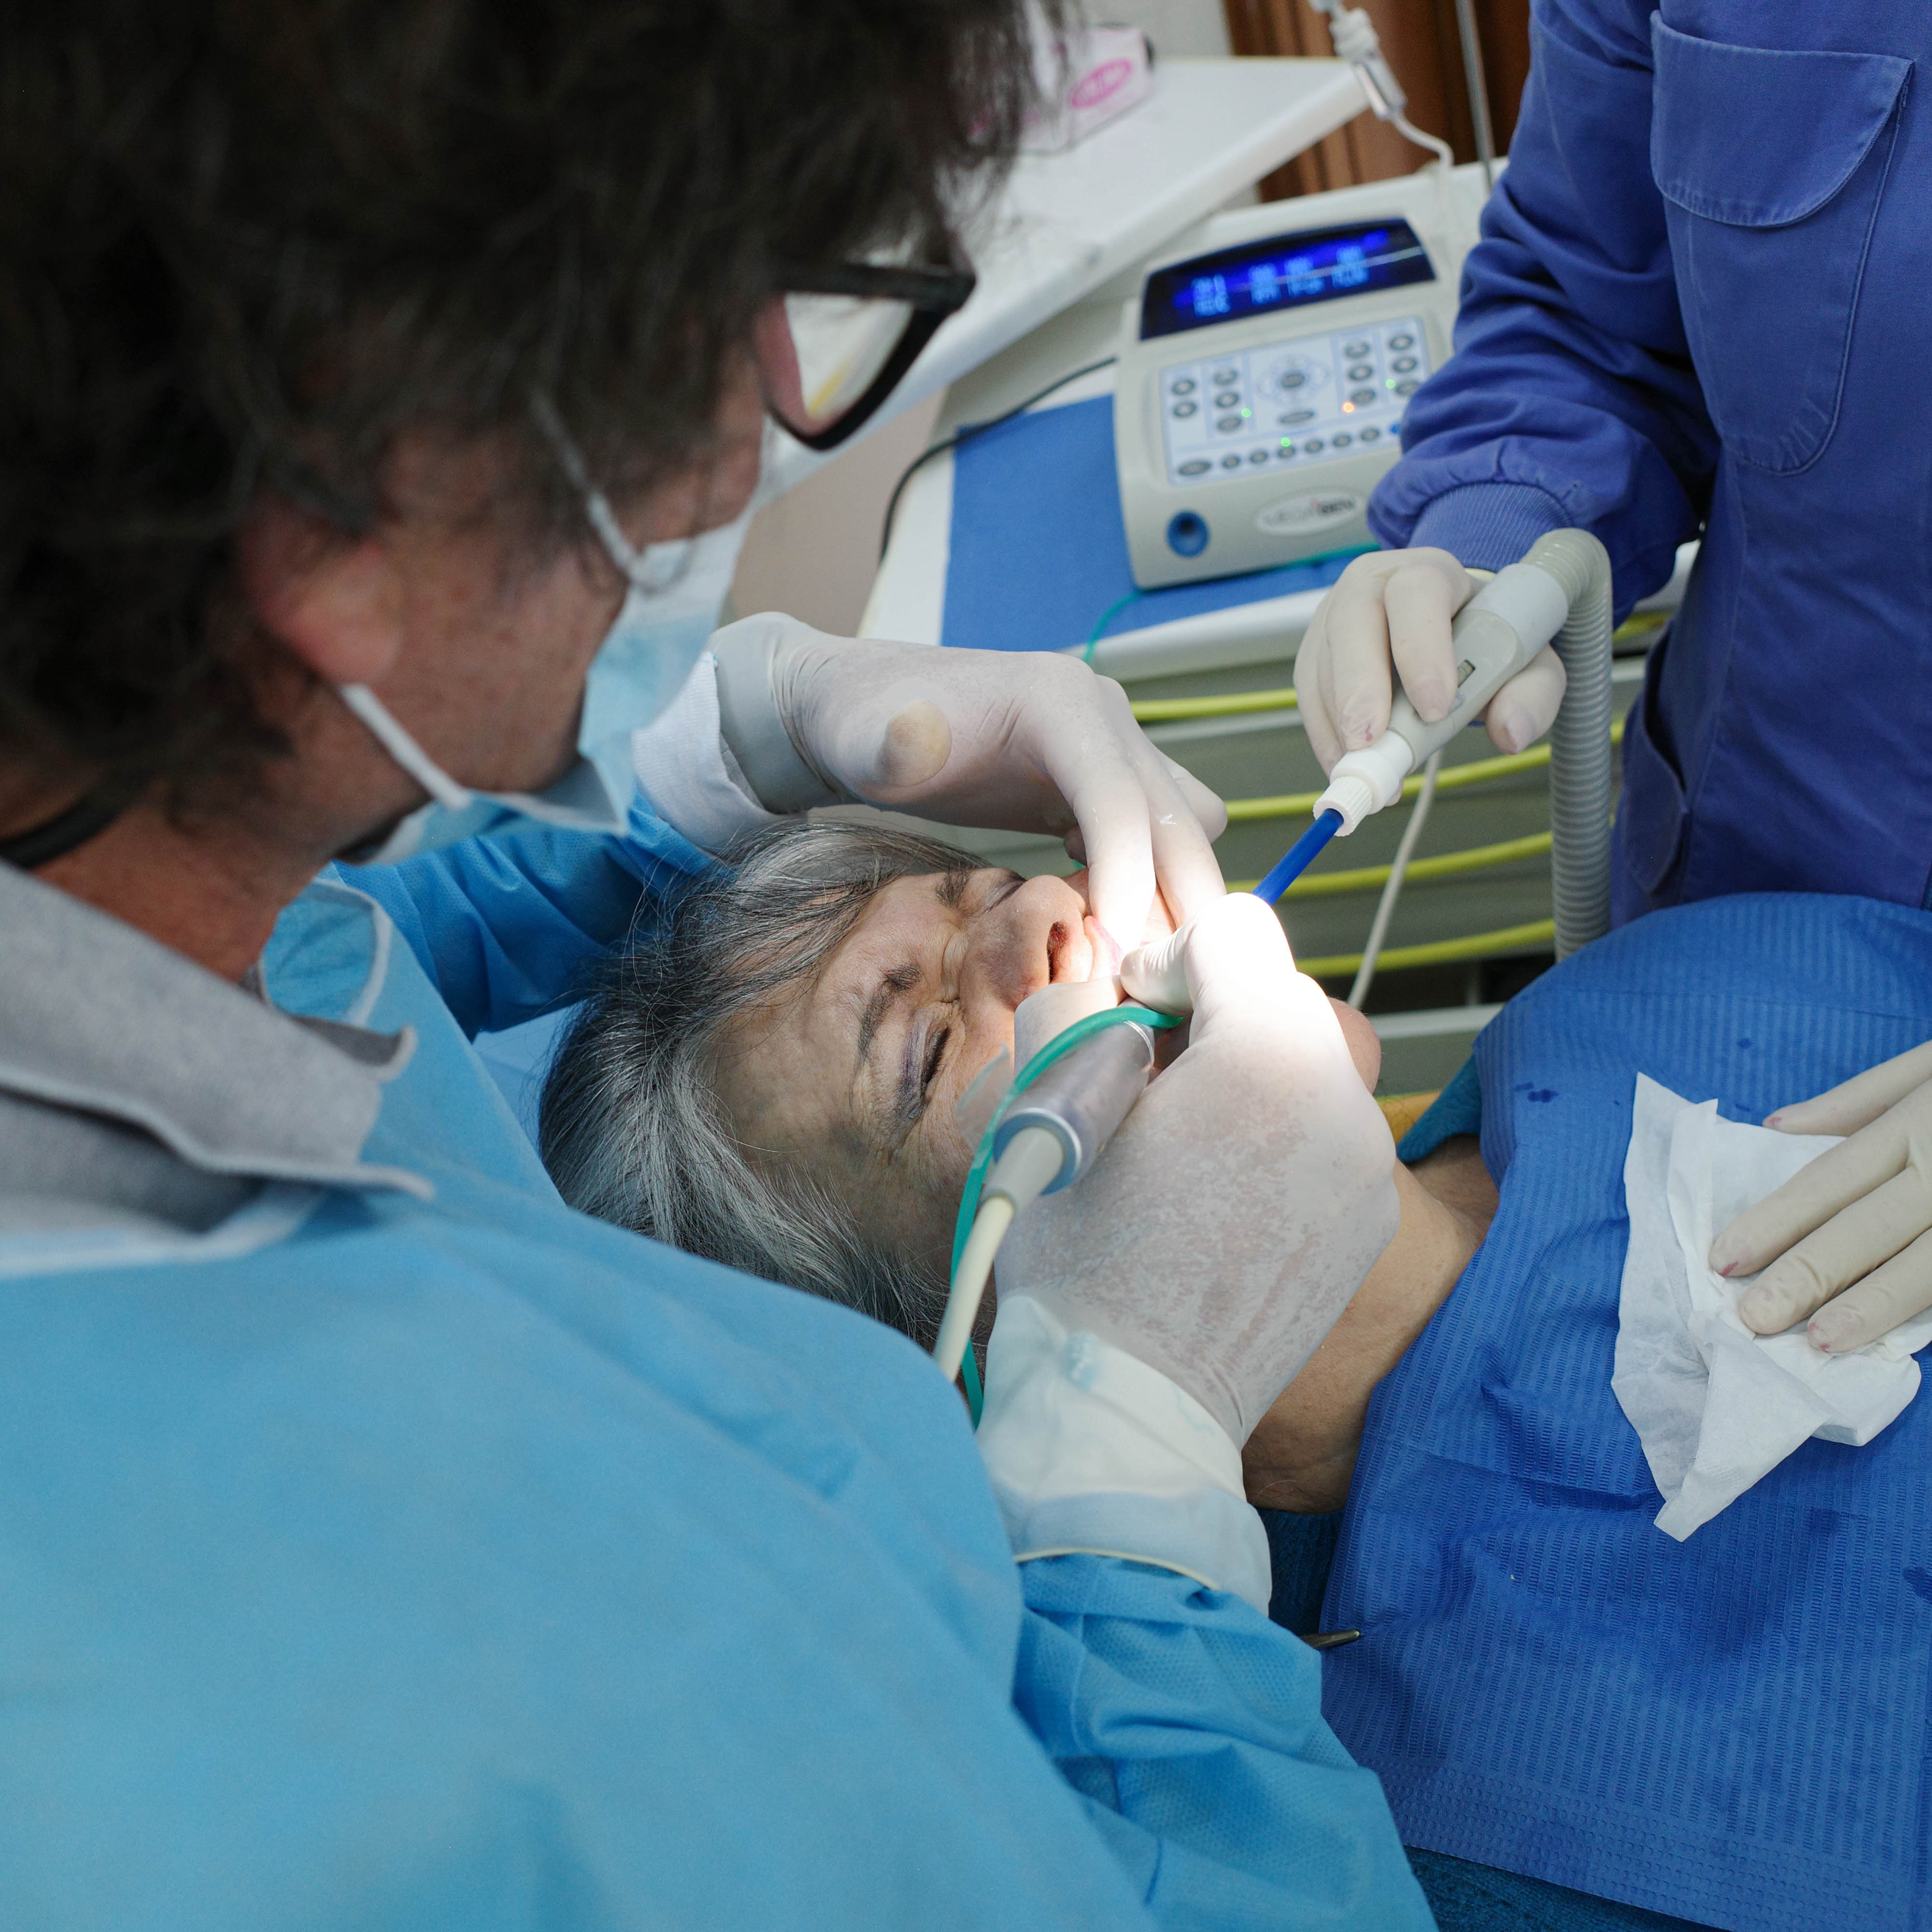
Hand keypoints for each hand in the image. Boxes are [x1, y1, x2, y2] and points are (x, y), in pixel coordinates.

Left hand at [720, 614, 1227, 948]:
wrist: (874, 709)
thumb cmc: (866, 727)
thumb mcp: (866, 736)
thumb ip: (888, 745)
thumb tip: (907, 740)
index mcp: (1061, 701)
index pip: (1119, 799)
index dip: (1125, 880)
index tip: (1108, 956)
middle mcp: (1107, 719)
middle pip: (1182, 822)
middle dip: (1174, 905)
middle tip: (1136, 986)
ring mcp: (1118, 749)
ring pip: (1190, 833)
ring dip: (1175, 901)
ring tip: (1125, 965)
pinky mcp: (1111, 784)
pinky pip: (1165, 839)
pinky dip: (1154, 889)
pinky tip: (1103, 927)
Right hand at [998, 893, 1401, 1443]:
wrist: (1134, 1406)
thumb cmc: (1080, 1261)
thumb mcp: (1043, 1104)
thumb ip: (1073, 1006)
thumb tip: (1106, 981)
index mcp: (1266, 1057)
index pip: (1233, 929)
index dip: (1167, 957)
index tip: (1130, 1015)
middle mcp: (1342, 1102)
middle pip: (1277, 994)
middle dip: (1209, 1016)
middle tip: (1145, 1079)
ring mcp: (1367, 1167)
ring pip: (1304, 1063)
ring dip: (1243, 1074)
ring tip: (1180, 1145)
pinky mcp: (1367, 1220)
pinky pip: (1324, 1132)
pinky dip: (1274, 1137)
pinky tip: (1217, 1198)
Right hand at [1294, 547, 1566, 772]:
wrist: (1450, 625)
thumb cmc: (1484, 640)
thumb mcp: (1527, 661)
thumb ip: (1531, 693)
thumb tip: (1511, 732)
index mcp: (1429, 573)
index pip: (1417, 595)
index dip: (1421, 650)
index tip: (1434, 708)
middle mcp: (1371, 584)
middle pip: (1351, 623)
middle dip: (1358, 690)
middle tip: (1369, 744)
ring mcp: (1333, 617)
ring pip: (1322, 664)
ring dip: (1339, 725)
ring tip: (1369, 772)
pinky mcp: (1315, 653)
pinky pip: (1309, 695)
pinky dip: (1325, 737)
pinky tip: (1347, 765)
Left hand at [1711, 1041, 1931, 1352]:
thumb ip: (1860, 1098)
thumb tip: (1777, 1127)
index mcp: (1921, 1121)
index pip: (1830, 1179)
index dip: (1774, 1221)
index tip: (1723, 1259)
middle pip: (1869, 1226)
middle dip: (1807, 1276)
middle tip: (1750, 1321)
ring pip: (1929, 1265)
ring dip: (1873, 1307)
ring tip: (1820, 1344)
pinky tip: (1909, 1343)